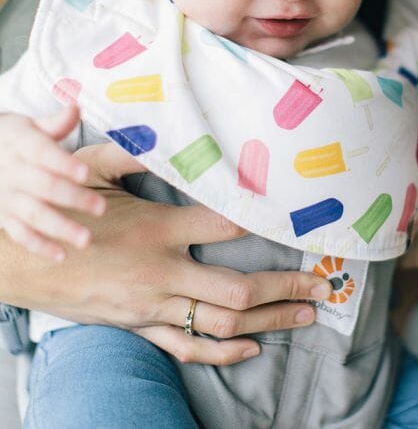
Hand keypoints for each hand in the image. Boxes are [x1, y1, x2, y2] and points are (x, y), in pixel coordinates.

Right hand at [0, 106, 105, 260]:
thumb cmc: (16, 139)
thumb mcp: (30, 126)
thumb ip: (55, 123)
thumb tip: (76, 108)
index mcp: (22, 146)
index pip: (43, 153)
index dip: (64, 164)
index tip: (86, 173)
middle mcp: (13, 172)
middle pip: (44, 187)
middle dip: (72, 198)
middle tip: (102, 208)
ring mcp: (7, 197)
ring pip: (34, 214)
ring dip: (60, 228)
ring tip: (87, 240)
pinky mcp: (3, 217)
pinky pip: (20, 234)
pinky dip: (39, 246)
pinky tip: (61, 255)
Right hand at [0, 141, 332, 364]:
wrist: (19, 263)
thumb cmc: (63, 213)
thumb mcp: (95, 174)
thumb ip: (136, 153)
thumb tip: (171, 131)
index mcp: (157, 229)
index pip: (225, 223)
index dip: (264, 219)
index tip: (298, 218)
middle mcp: (162, 273)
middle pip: (236, 288)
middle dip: (285, 287)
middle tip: (323, 285)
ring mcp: (152, 307)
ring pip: (220, 322)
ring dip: (269, 321)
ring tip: (306, 316)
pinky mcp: (140, 327)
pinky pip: (187, 347)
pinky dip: (222, 351)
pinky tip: (252, 348)